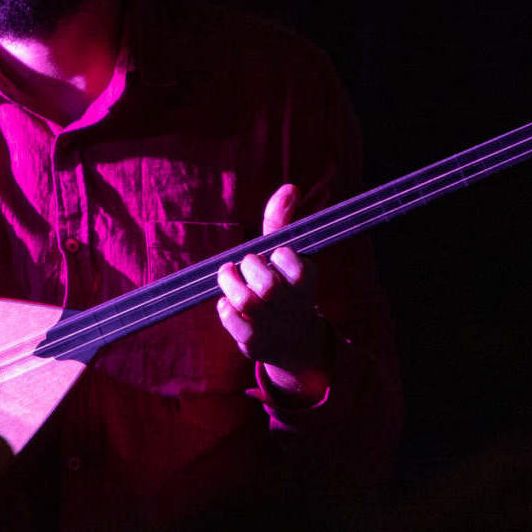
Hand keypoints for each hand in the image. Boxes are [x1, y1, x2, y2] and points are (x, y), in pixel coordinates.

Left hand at [216, 183, 329, 400]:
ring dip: (229, 283)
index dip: (279, 256)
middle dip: (250, 266)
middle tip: (247, 266)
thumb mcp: (287, 255)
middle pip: (266, 282)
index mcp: (306, 281)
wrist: (293, 340)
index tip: (275, 255)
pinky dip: (224, 308)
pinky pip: (232, 321)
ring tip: (228, 276)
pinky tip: (228, 304)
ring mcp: (274, 326)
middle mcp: (293, 305)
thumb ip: (282, 222)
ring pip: (245, 300)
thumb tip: (289, 188)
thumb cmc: (284, 287)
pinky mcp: (254, 343)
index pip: (295, 264)